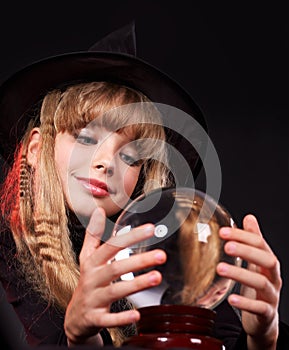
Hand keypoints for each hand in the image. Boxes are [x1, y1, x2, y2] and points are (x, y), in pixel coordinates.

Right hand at [64, 207, 165, 345]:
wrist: (75, 317)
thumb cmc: (87, 281)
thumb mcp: (87, 256)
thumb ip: (93, 234)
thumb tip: (98, 210)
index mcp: (93, 262)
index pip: (112, 245)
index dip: (131, 237)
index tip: (151, 228)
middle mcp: (93, 278)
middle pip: (116, 267)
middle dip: (139, 260)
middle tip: (161, 255)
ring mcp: (93, 298)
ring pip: (114, 291)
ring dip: (136, 284)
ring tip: (157, 277)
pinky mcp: (94, 318)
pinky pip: (107, 319)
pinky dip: (121, 318)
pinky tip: (137, 315)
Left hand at [217, 214, 281, 349]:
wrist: (265, 319)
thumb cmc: (258, 285)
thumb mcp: (256, 261)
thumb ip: (253, 241)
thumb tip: (249, 217)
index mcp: (268, 262)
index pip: (260, 244)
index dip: (243, 236)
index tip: (223, 232)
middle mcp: (273, 276)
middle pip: (267, 260)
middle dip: (247, 251)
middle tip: (226, 246)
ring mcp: (272, 295)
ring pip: (261, 283)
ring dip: (240, 274)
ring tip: (221, 269)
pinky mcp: (267, 313)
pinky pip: (260, 308)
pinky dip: (246, 304)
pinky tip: (231, 299)